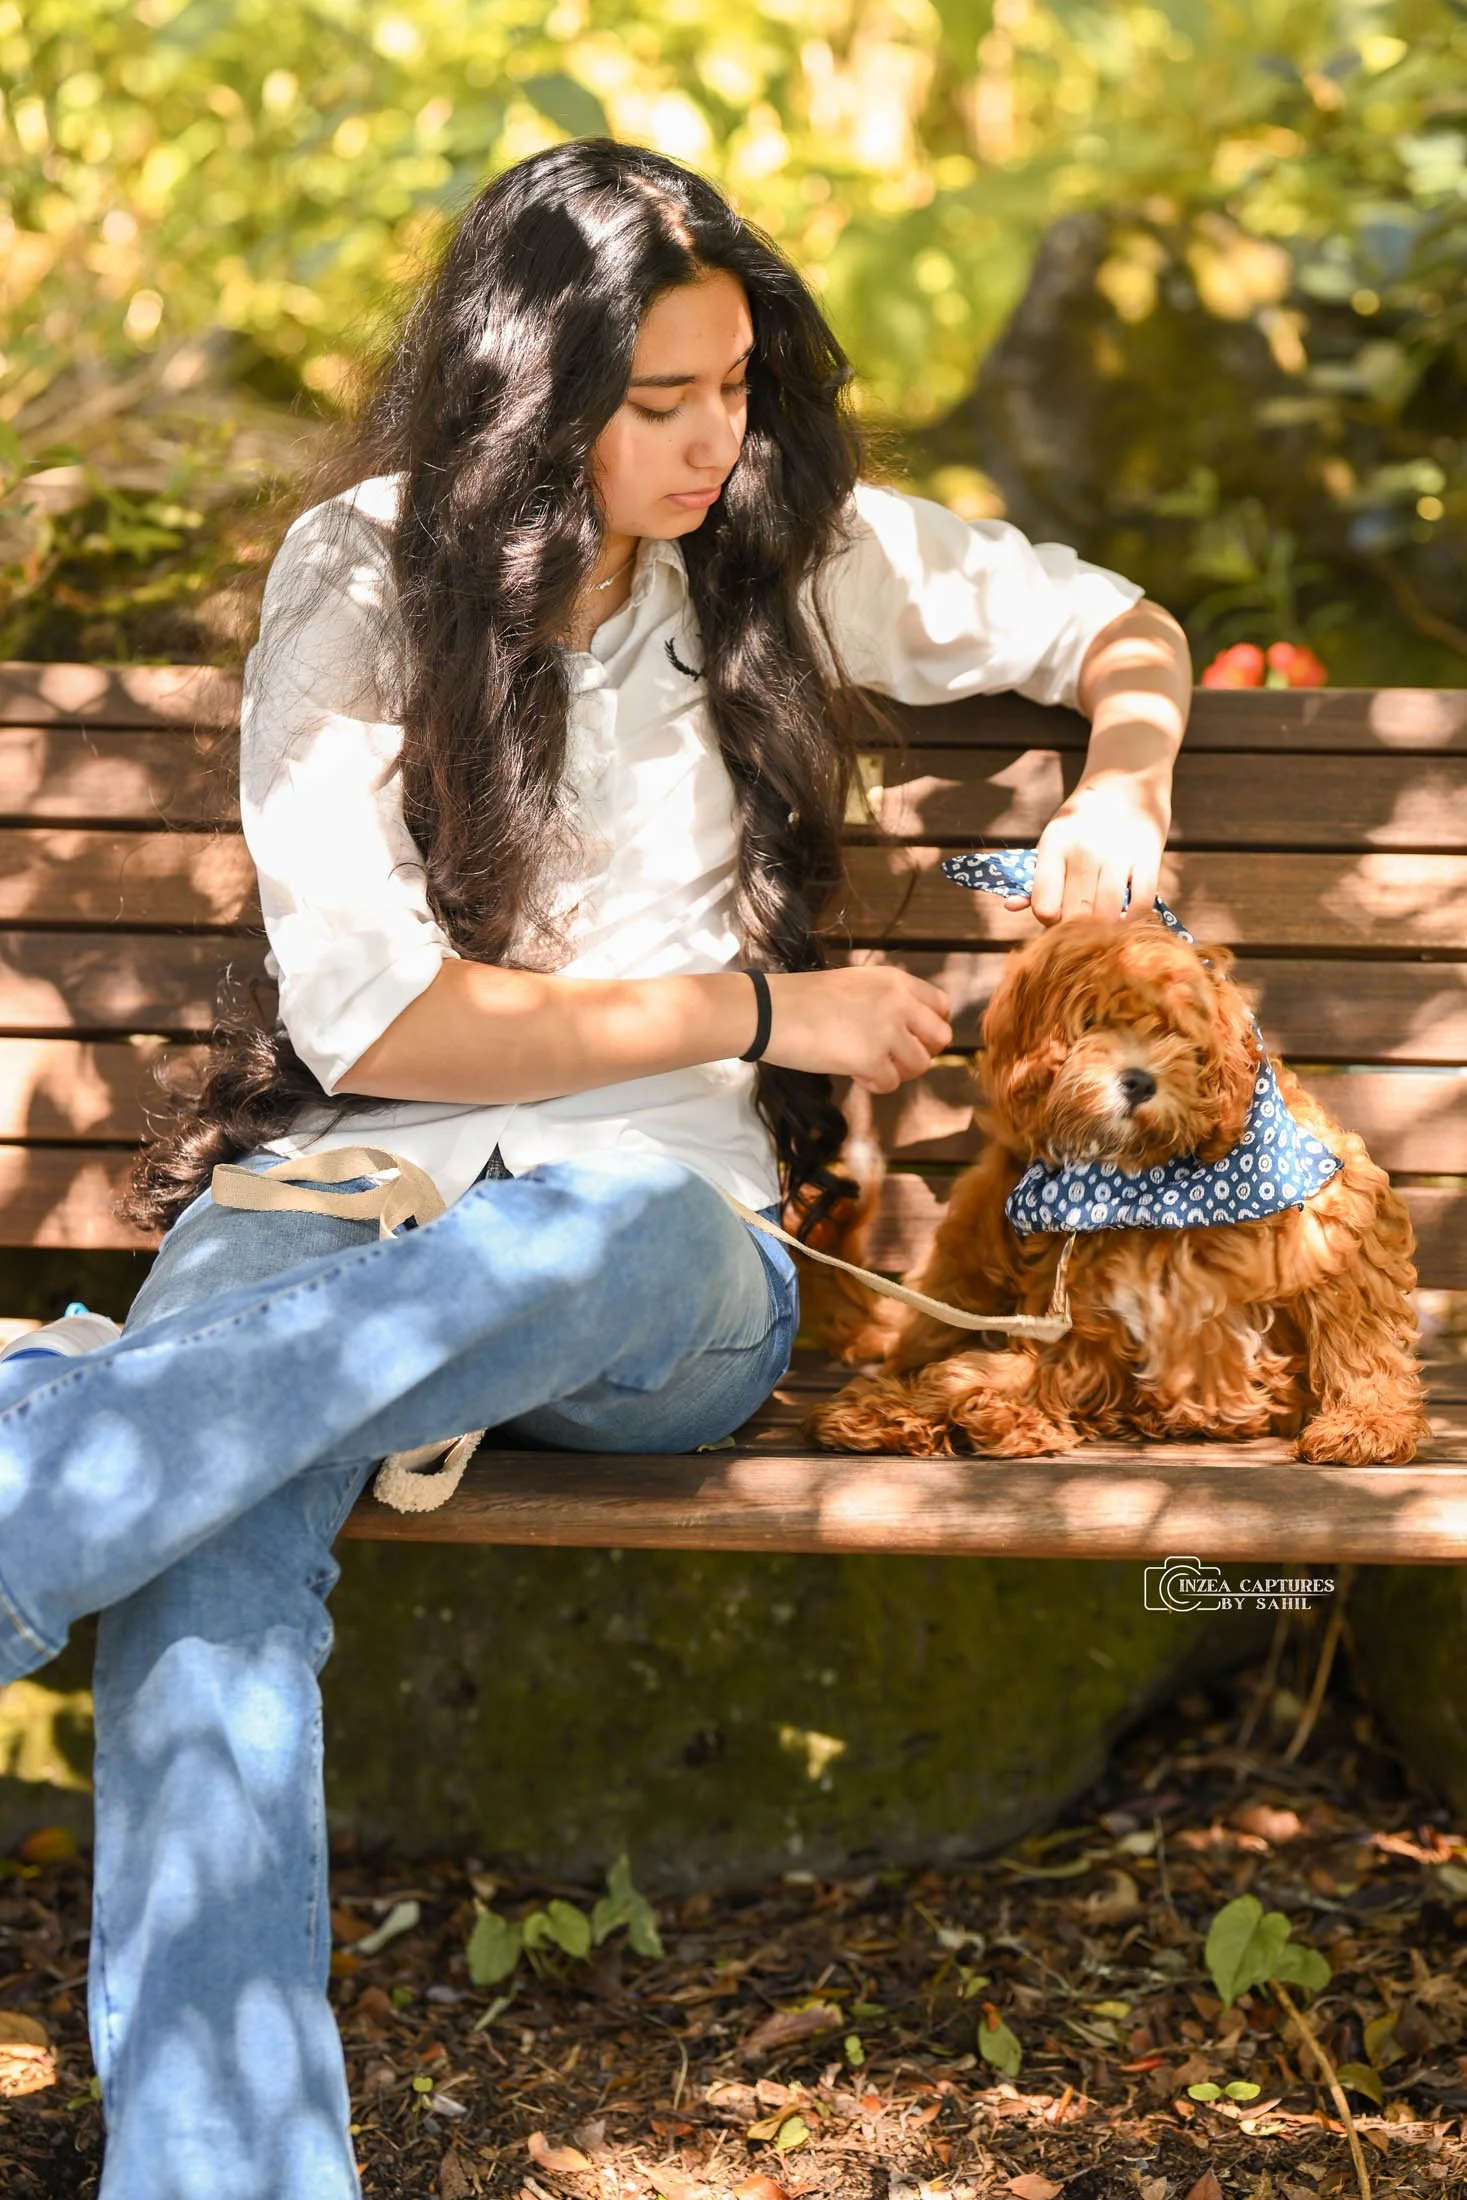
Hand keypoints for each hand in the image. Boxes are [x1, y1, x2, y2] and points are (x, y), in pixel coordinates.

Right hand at [762, 966, 951, 1093]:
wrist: (769, 1011)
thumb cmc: (801, 999)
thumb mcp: (854, 984)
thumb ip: (886, 1000)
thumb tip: (908, 1030)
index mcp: (895, 980)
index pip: (941, 1006)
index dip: (929, 1026)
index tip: (911, 1037)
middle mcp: (898, 1002)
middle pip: (940, 1037)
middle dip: (920, 1051)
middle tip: (893, 1057)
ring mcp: (887, 1031)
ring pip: (920, 1064)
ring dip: (897, 1071)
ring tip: (868, 1065)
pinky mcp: (871, 1059)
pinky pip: (890, 1083)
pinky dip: (873, 1084)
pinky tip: (852, 1072)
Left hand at [1003, 770, 1169, 925]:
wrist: (1126, 777)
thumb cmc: (1082, 820)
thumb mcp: (1054, 839)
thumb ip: (1036, 877)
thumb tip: (1010, 907)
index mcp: (1054, 844)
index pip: (1044, 905)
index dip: (1049, 922)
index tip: (1056, 919)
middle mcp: (1083, 848)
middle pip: (1076, 914)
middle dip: (1077, 931)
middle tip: (1082, 930)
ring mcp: (1118, 851)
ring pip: (1108, 912)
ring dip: (1105, 929)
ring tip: (1102, 927)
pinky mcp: (1149, 854)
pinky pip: (1141, 902)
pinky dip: (1133, 919)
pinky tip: (1125, 917)